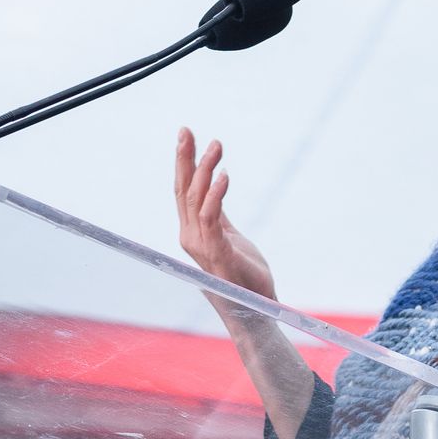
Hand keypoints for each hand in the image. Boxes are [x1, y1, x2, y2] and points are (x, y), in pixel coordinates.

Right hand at [174, 128, 275, 307]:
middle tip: (187, 130)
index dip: (183, 162)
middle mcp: (190, 236)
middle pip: (183, 190)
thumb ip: (218, 212)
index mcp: (192, 231)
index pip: (183, 190)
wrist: (254, 308)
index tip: (186, 134)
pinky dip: (216, 194)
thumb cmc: (242, 274)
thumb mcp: (229, 235)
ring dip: (205, 170)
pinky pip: (212, 218)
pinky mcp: (217, 253)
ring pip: (196, 200)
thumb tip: (214, 185)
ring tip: (216, 145)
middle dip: (184, 158)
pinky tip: (224, 175)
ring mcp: (201, 246)